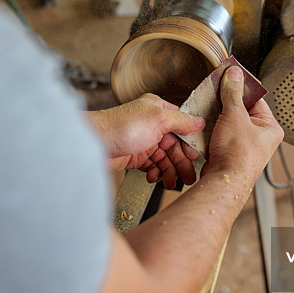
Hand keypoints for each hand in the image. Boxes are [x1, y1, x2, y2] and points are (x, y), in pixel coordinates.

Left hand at [88, 94, 203, 187]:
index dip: (190, 143)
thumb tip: (199, 121)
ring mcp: (144, 141)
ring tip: (172, 182)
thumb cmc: (121, 127)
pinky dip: (155, 173)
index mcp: (158, 110)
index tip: (196, 157)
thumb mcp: (158, 118)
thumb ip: (181, 121)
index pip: (182, 126)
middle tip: (189, 177)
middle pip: (175, 145)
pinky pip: (152, 166)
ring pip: (164, 158)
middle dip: (182, 162)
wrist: (94, 143)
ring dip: (170, 171)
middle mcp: (152, 124)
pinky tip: (153, 177)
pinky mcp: (135, 156)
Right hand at [205, 66, 283, 178]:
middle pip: (239, 110)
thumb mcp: (235, 116)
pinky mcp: (229, 153)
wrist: (224, 181)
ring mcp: (243, 146)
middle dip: (223, 105)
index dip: (239, 88)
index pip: (254, 98)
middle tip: (214, 97)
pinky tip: (205, 130)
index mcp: (269, 127)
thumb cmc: (238, 156)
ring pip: (226, 123)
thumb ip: (232, 93)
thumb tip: (234, 74)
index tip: (227, 78)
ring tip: (209, 116)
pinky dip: (210, 131)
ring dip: (215, 118)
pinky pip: (218, 135)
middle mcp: (259, 137)